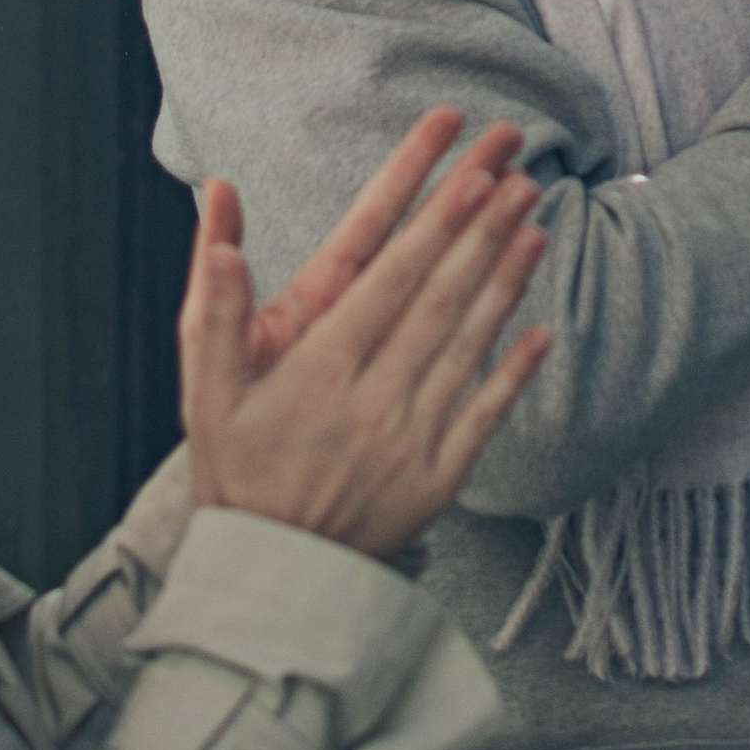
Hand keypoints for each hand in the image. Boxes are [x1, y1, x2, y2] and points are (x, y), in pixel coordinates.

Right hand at [179, 110, 550, 558]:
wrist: (270, 576)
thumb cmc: (236, 474)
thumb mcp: (206, 393)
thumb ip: (216, 308)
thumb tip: (218, 217)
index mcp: (320, 371)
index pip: (389, 280)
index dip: (435, 224)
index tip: (470, 175)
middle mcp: (373, 400)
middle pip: (439, 299)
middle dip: (482, 231)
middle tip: (519, 172)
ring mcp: (411, 441)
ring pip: (467, 346)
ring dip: (505, 282)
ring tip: (536, 223)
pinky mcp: (437, 480)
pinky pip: (483, 416)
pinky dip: (514, 372)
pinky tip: (543, 330)